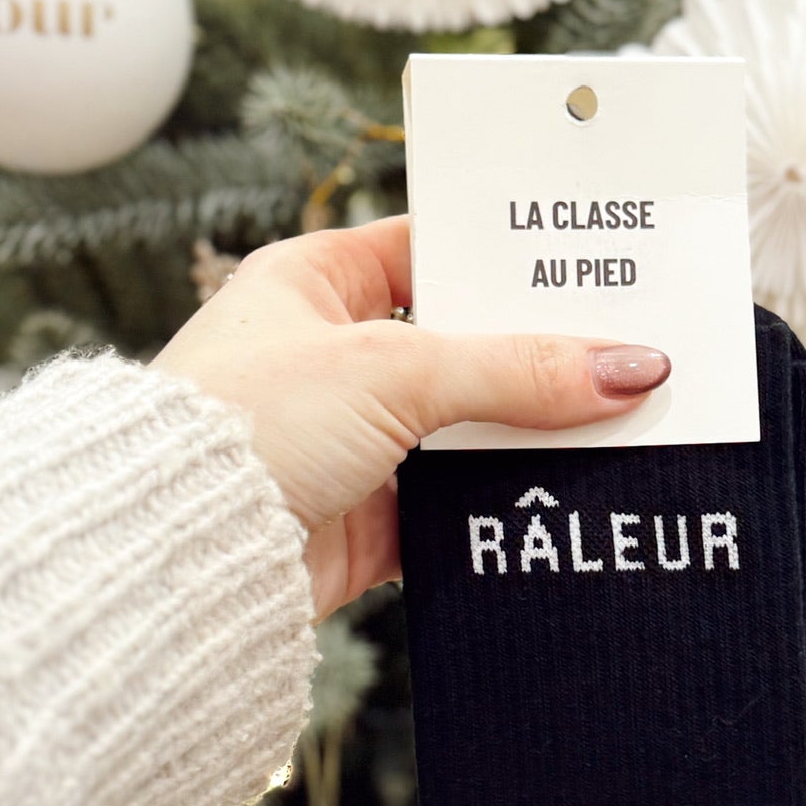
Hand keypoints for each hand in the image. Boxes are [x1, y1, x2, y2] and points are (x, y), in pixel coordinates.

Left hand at [154, 215, 669, 615]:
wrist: (174, 558)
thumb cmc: (246, 426)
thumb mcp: (395, 371)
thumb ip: (517, 369)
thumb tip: (628, 367)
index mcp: (313, 283)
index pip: (429, 247)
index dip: (505, 255)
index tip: (589, 262)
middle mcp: (329, 356)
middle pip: (463, 344)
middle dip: (539, 354)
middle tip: (630, 347)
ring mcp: (348, 440)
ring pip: (466, 427)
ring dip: (531, 434)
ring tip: (623, 424)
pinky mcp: (363, 519)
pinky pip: (456, 504)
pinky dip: (507, 502)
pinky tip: (571, 495)